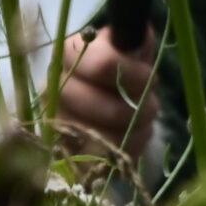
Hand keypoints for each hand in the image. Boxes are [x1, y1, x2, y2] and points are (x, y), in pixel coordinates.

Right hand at [58, 27, 157, 161]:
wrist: (104, 91)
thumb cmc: (121, 64)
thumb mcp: (129, 45)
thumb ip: (135, 44)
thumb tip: (139, 48)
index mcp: (69, 53)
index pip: (104, 65)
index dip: (135, 76)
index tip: (150, 78)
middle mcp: (53, 88)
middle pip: (104, 108)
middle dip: (136, 110)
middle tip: (152, 107)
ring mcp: (55, 122)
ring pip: (103, 139)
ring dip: (133, 132)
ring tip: (142, 123)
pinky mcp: (62, 152)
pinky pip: (101, 161)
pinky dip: (124, 152)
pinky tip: (131, 138)